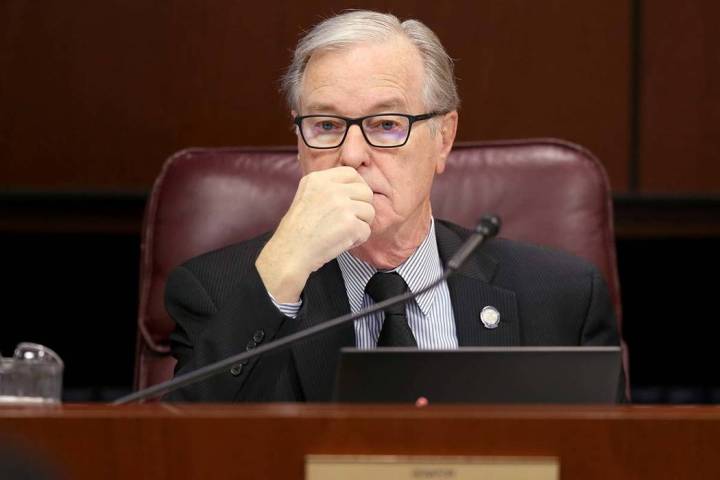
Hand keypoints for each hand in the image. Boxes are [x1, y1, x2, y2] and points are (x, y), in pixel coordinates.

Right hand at [255, 166, 374, 301]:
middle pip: (365, 192)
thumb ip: (327, 188)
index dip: (357, 187)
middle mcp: (331, 189)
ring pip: (369, 211)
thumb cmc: (297, 230)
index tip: (354, 200)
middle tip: (349, 220)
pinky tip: (341, 242)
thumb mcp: (305, 195)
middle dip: (362, 207)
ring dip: (360, 224)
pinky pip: (366, 230)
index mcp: (318, 179)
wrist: (290, 253)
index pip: (351, 173)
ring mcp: (342, 206)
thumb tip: (354, 187)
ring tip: (343, 233)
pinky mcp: (350, 225)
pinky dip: (357, 240)